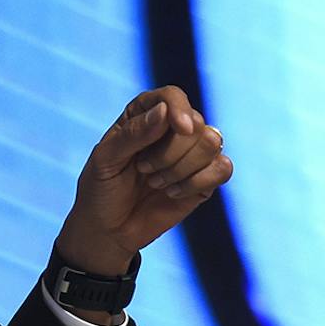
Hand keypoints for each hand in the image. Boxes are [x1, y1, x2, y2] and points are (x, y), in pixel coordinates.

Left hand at [54, 85, 229, 279]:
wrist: (108, 229)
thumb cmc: (101, 188)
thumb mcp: (106, 159)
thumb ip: (133, 133)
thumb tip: (165, 111)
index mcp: (145, 113)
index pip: (172, 97)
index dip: (180, 109)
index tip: (180, 128)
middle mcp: (172, 127)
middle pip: (196, 123)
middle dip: (170, 153)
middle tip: (144, 170)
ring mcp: (192, 152)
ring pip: (213, 143)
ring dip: (181, 169)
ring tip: (156, 182)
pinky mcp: (206, 178)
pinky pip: (223, 168)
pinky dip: (198, 183)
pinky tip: (174, 193)